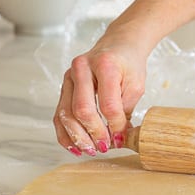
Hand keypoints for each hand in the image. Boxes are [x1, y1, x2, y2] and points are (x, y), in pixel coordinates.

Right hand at [53, 33, 149, 156]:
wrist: (119, 44)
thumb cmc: (129, 64)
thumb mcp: (135, 84)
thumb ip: (125, 109)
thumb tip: (117, 138)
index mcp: (105, 65)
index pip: (108, 104)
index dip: (115, 126)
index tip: (121, 138)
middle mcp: (82, 68)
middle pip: (82, 109)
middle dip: (93, 133)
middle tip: (104, 147)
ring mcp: (69, 77)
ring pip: (66, 113)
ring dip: (77, 137)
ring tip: (91, 150)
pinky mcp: (64, 86)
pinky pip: (59, 114)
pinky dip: (65, 133)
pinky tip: (75, 146)